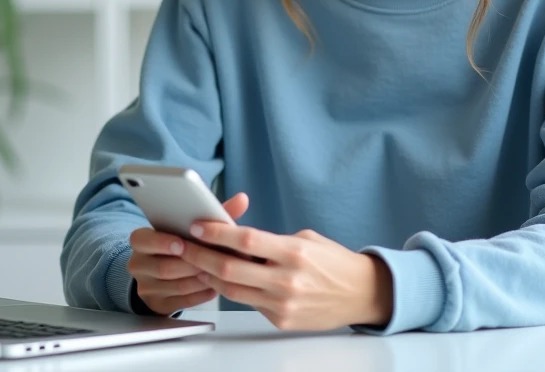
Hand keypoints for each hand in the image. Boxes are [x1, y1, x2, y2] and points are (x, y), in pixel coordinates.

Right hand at [127, 192, 249, 315]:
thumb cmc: (180, 243)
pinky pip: (180, 302)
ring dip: (199, 278)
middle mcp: (139, 264)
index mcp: (141, 241)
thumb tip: (242, 199)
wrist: (161, 274)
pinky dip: (200, 294)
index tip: (181, 242)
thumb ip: (214, 214)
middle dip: (190, 263)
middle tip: (211, 259)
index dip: (162, 242)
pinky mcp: (158, 304)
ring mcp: (146, 287)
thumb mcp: (190, 227)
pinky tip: (214, 285)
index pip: (144, 240)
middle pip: (163, 266)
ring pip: (174, 285)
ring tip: (218, 272)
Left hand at [178, 221, 393, 330]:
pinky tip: (221, 279)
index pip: (246, 241)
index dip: (217, 233)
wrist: (361, 294)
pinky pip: (248, 303)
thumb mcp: (306, 239)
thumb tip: (238, 238)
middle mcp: (286, 279)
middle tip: (183, 246)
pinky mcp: (281, 319)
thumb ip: (272, 241)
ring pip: (233, 290)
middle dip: (201, 256)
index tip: (198, 226)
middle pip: (230, 268)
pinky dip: (232, 290)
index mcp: (293, 252)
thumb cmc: (334, 262)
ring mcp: (282, 303)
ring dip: (209, 276)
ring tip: (194, 263)